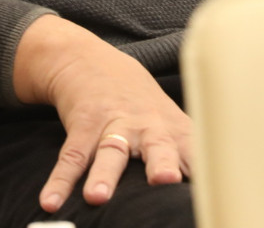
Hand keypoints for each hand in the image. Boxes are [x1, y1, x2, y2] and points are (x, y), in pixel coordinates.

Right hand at [12, 15, 192, 212]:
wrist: (94, 62)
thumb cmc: (142, 106)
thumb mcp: (172, 124)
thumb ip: (190, 157)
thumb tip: (214, 193)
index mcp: (174, 132)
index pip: (195, 154)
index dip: (203, 173)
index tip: (209, 196)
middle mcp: (147, 128)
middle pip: (158, 147)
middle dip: (162, 164)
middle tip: (165, 180)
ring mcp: (113, 125)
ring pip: (110, 152)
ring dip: (103, 175)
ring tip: (97, 198)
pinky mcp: (83, 125)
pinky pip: (71, 156)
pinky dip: (59, 181)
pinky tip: (49, 201)